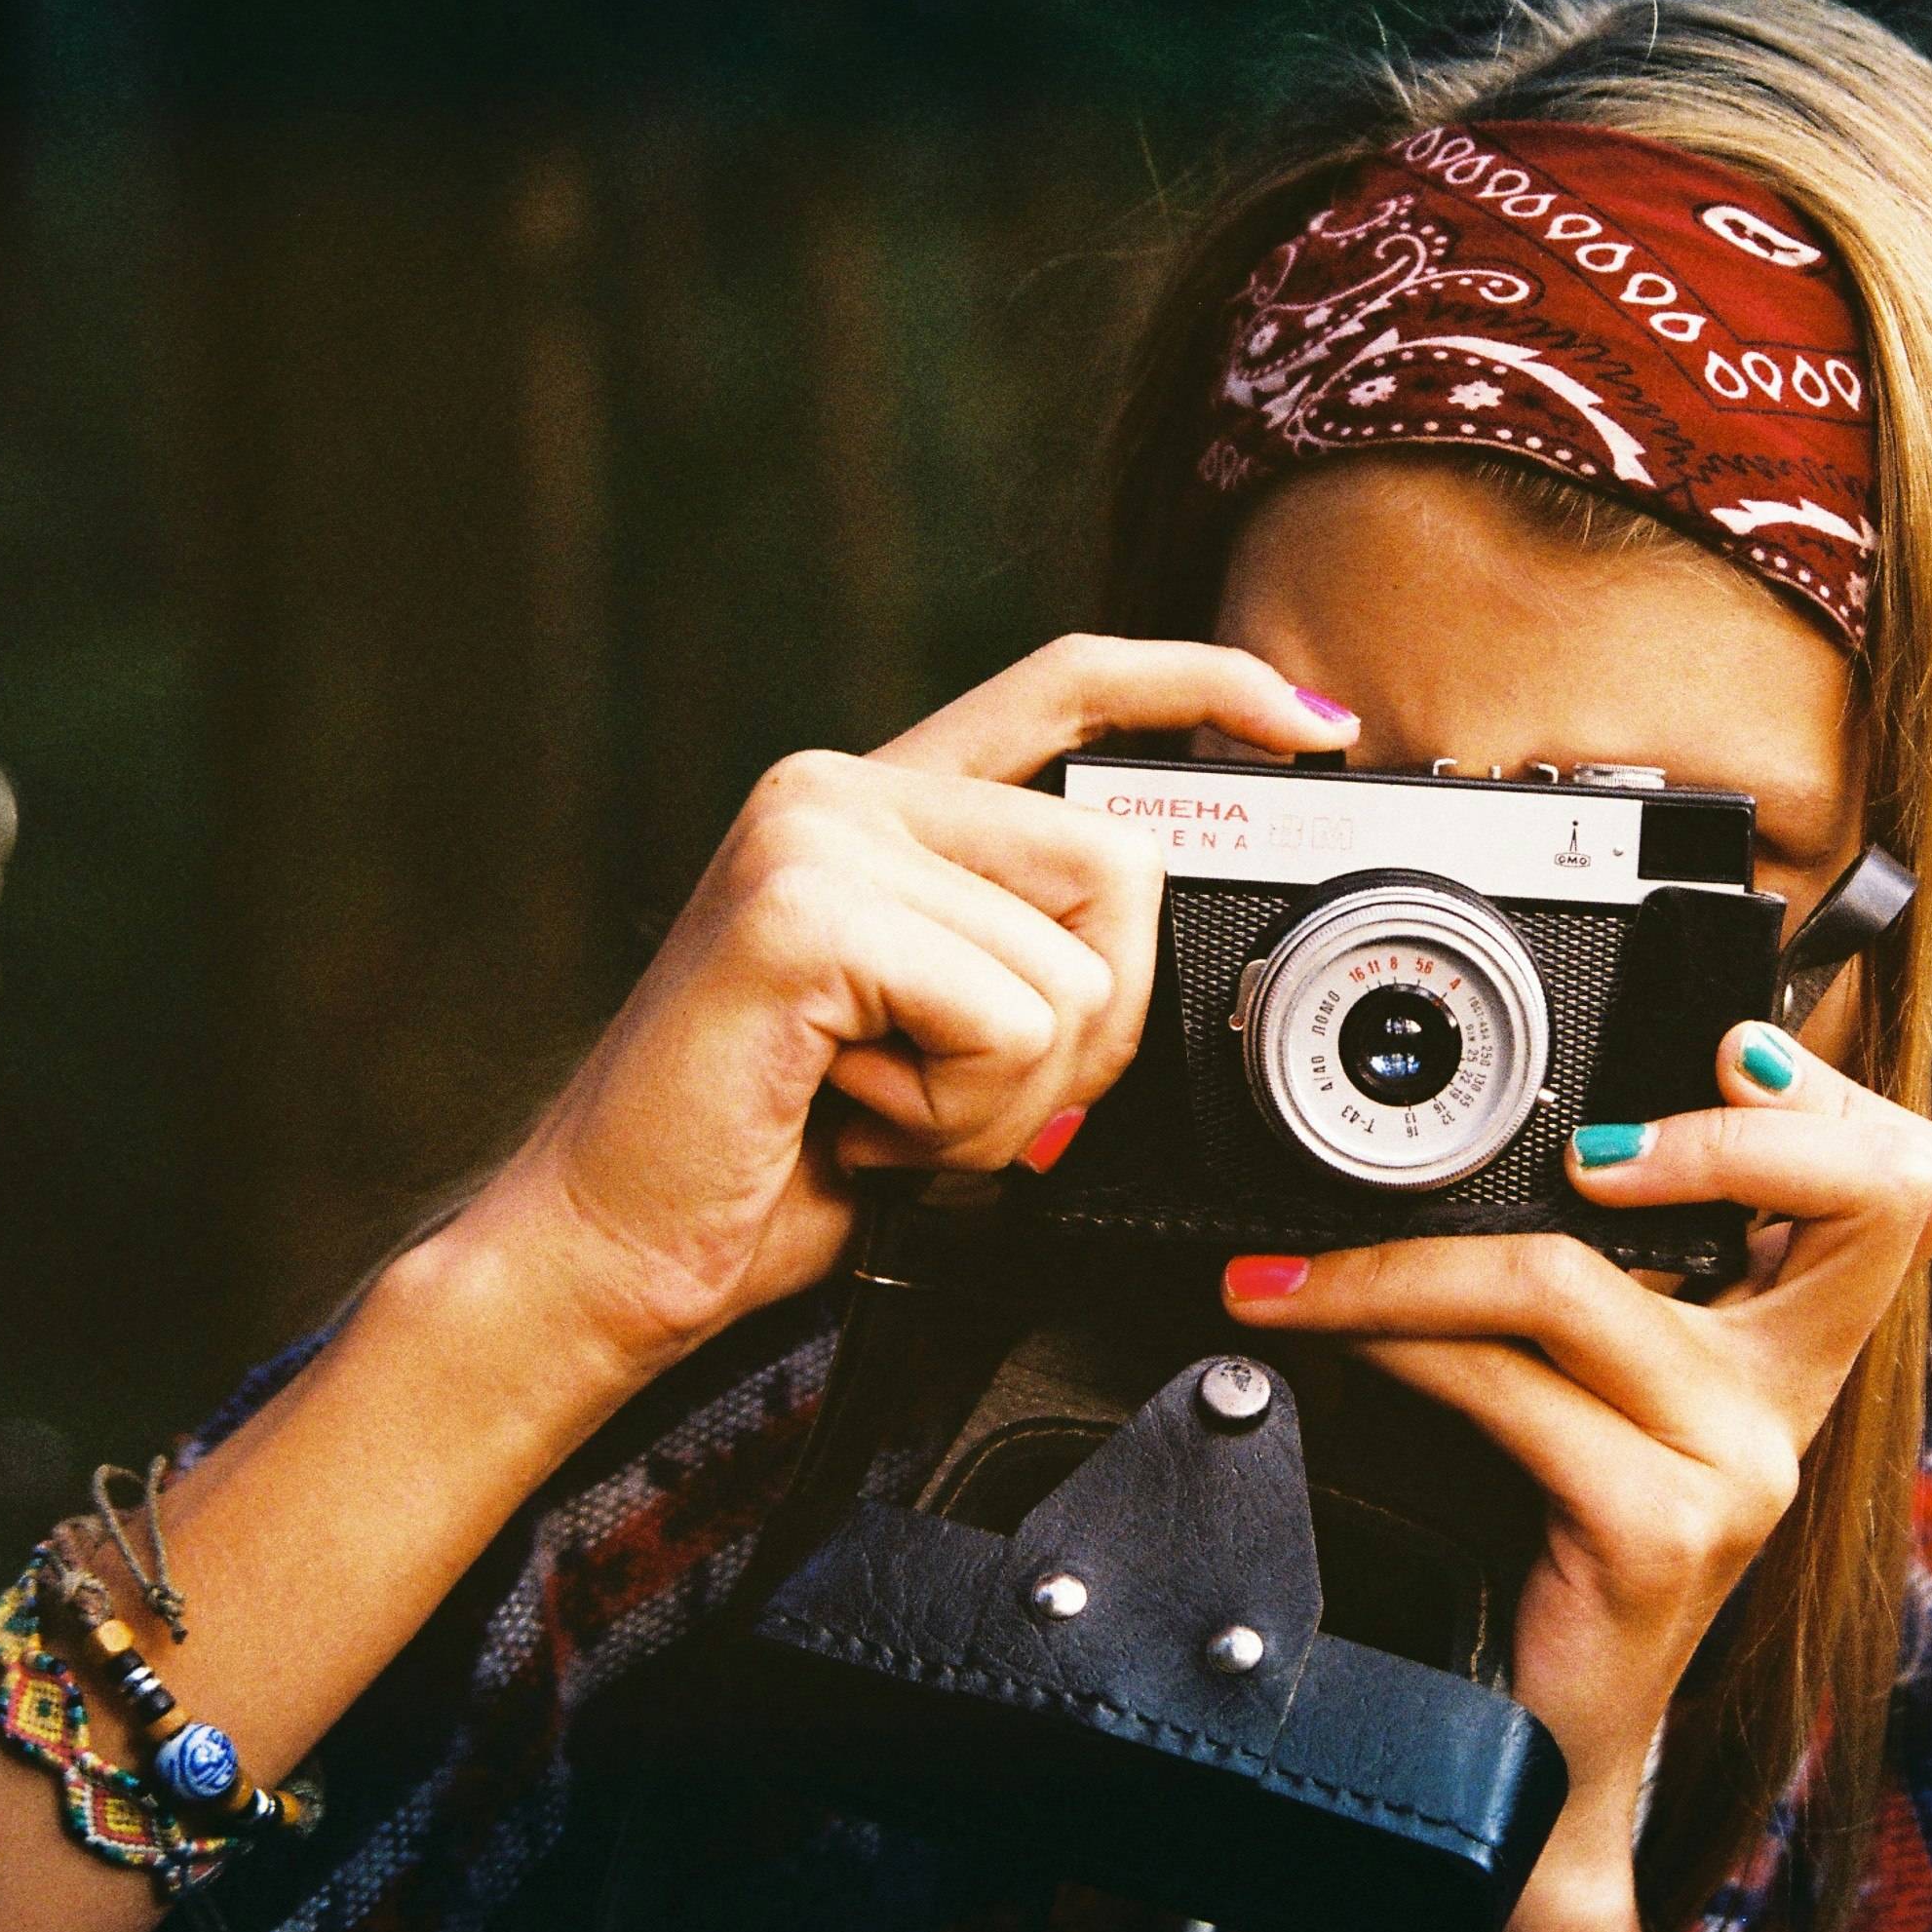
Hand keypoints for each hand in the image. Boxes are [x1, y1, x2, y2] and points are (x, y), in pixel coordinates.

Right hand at [450, 635, 1358, 1384]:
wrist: (617, 1247)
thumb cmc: (786, 1158)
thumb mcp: (948, 1040)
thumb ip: (1036, 958)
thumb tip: (1158, 932)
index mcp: (886, 803)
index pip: (1069, 686)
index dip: (1203, 685)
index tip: (1314, 728)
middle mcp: (848, 788)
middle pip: (1117, 864)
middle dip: (1091, 1027)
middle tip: (963, 1098)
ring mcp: (819, 835)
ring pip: (1071, 966)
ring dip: (1010, 1093)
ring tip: (888, 1111)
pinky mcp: (803, 910)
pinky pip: (1004, 1018)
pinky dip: (956, 1112)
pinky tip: (853, 1117)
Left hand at [1218, 1023, 1931, 1931]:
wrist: (1529, 1762)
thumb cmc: (1546, 1552)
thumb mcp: (1587, 1388)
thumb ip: (1592, 1270)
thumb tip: (1494, 1129)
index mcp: (1788, 1341)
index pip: (1910, 1180)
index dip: (1836, 1098)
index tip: (1725, 1051)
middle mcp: (1789, 1397)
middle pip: (1873, 1196)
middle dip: (1737, 1131)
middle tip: (1584, 1141)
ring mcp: (1738, 1465)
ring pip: (1581, 1279)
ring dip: (1407, 1257)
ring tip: (1295, 1263)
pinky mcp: (1662, 1527)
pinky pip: (1507, 1383)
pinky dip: (1386, 1336)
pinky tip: (1313, 1329)